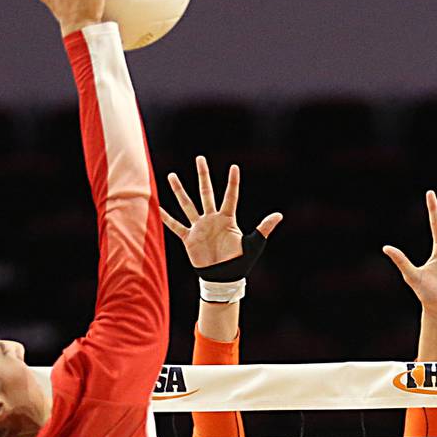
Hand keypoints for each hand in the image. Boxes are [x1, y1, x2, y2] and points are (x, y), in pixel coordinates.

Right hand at [160, 155, 281, 267]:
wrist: (223, 278)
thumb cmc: (240, 262)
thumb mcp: (254, 243)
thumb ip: (264, 228)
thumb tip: (279, 215)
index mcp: (227, 218)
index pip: (230, 196)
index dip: (232, 182)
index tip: (234, 167)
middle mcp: (212, 219)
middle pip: (206, 192)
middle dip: (203, 175)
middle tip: (199, 158)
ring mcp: (199, 227)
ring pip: (188, 204)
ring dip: (180, 191)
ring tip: (171, 176)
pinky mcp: (189, 238)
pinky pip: (176, 226)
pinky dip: (166, 218)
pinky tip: (157, 207)